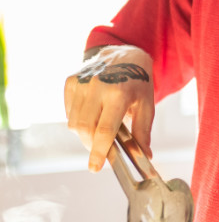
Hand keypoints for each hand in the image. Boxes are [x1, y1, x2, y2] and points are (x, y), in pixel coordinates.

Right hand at [64, 45, 154, 171]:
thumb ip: (143, 132)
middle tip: (101, 150)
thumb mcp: (147, 105)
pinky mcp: (70, 81)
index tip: (95, 168)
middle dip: (92, 146)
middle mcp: (97, 87)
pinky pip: (68, 112)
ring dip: (85, 135)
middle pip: (85, 129)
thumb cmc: (139, 83)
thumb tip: (145, 157)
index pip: (104, 130)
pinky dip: (78, 121)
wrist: (126, 54)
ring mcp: (81, 83)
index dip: (99, 152)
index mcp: (119, 93)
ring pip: (74, 123)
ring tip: (99, 130)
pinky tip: (92, 115)